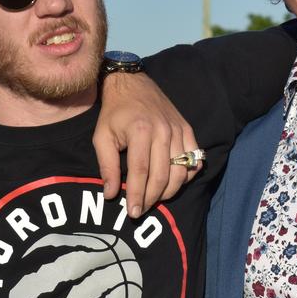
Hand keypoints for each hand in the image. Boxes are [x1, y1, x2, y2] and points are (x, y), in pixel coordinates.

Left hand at [95, 72, 198, 217]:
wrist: (132, 84)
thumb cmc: (115, 113)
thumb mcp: (102, 137)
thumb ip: (106, 166)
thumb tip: (111, 194)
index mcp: (141, 131)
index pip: (141, 172)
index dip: (137, 195)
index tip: (132, 212)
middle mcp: (163, 131)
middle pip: (163, 176)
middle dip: (152, 198)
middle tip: (141, 210)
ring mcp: (179, 130)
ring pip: (180, 171)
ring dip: (169, 191)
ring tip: (155, 199)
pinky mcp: (187, 129)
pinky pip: (194, 160)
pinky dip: (187, 175)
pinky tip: (173, 182)